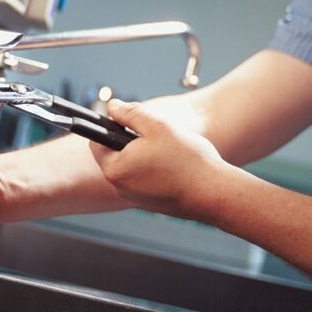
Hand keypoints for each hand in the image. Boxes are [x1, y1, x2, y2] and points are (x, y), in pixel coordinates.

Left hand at [88, 99, 237, 219]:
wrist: (214, 193)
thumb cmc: (187, 160)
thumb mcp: (157, 126)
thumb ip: (130, 113)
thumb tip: (112, 106)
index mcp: (115, 168)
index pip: (97, 141)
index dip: (111, 125)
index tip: (129, 118)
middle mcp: (120, 187)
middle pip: (115, 154)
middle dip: (130, 140)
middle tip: (156, 133)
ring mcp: (135, 198)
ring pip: (131, 167)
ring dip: (144, 154)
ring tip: (169, 149)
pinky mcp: (151, 204)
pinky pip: (145, 180)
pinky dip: (155, 169)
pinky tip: (174, 164)